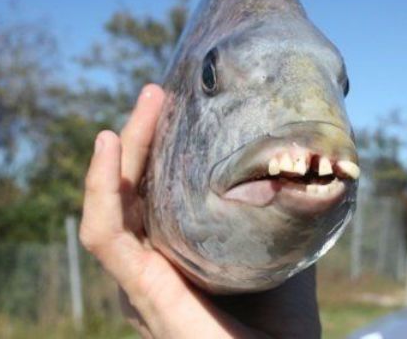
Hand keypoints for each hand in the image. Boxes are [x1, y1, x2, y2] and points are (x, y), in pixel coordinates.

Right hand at [80, 84, 320, 337]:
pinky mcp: (141, 292)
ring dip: (123, 149)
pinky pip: (107, 235)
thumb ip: (284, 214)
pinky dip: (101, 189)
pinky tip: (107, 147)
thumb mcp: (283, 252)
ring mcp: (142, 277)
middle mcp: (155, 262)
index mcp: (180, 252)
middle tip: (158, 92)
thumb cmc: (282, 323)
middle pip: (134, 189)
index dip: (160, 147)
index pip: (156, 191)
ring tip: (146, 103)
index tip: (180, 104)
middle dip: (142, 136)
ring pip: (116, 202)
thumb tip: (305, 166)